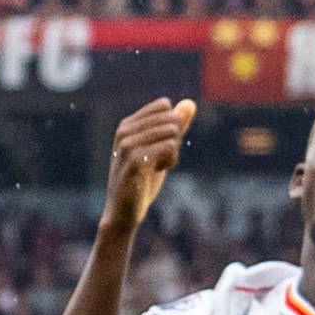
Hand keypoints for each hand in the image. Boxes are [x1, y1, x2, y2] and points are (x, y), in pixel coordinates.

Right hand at [100, 97, 195, 233]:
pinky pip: (171, 147)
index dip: (171, 126)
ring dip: (173, 153)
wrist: (124, 211)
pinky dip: (170, 161)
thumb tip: (190, 103)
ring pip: (172, 132)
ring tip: (155, 167)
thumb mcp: (160, 149)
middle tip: (159, 160)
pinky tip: (154, 172)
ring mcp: (127, 144)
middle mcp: (124, 131)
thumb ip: (175, 126)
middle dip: (174, 140)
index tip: (158, 147)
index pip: (164, 106)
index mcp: (126, 125)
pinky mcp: (135, 159)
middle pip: (171, 119)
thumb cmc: (142, 180)